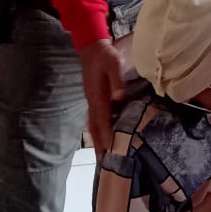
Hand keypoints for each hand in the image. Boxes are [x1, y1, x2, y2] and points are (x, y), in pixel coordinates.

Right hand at [80, 39, 124, 155]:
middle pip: (94, 127)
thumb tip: (119, 96)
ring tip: (102, 156)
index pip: (102, 119)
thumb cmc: (104, 56)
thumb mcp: (113, 63)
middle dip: (99, 144)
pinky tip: (102, 137)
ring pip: (92, 125)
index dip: (106, 134)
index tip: (110, 149)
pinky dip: (97, 131)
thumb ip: (117, 80)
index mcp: (97, 96)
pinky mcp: (93, 99)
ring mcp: (91, 101)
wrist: (92, 48)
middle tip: (103, 162)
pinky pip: (94, 119)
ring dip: (97, 140)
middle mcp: (92, 101)